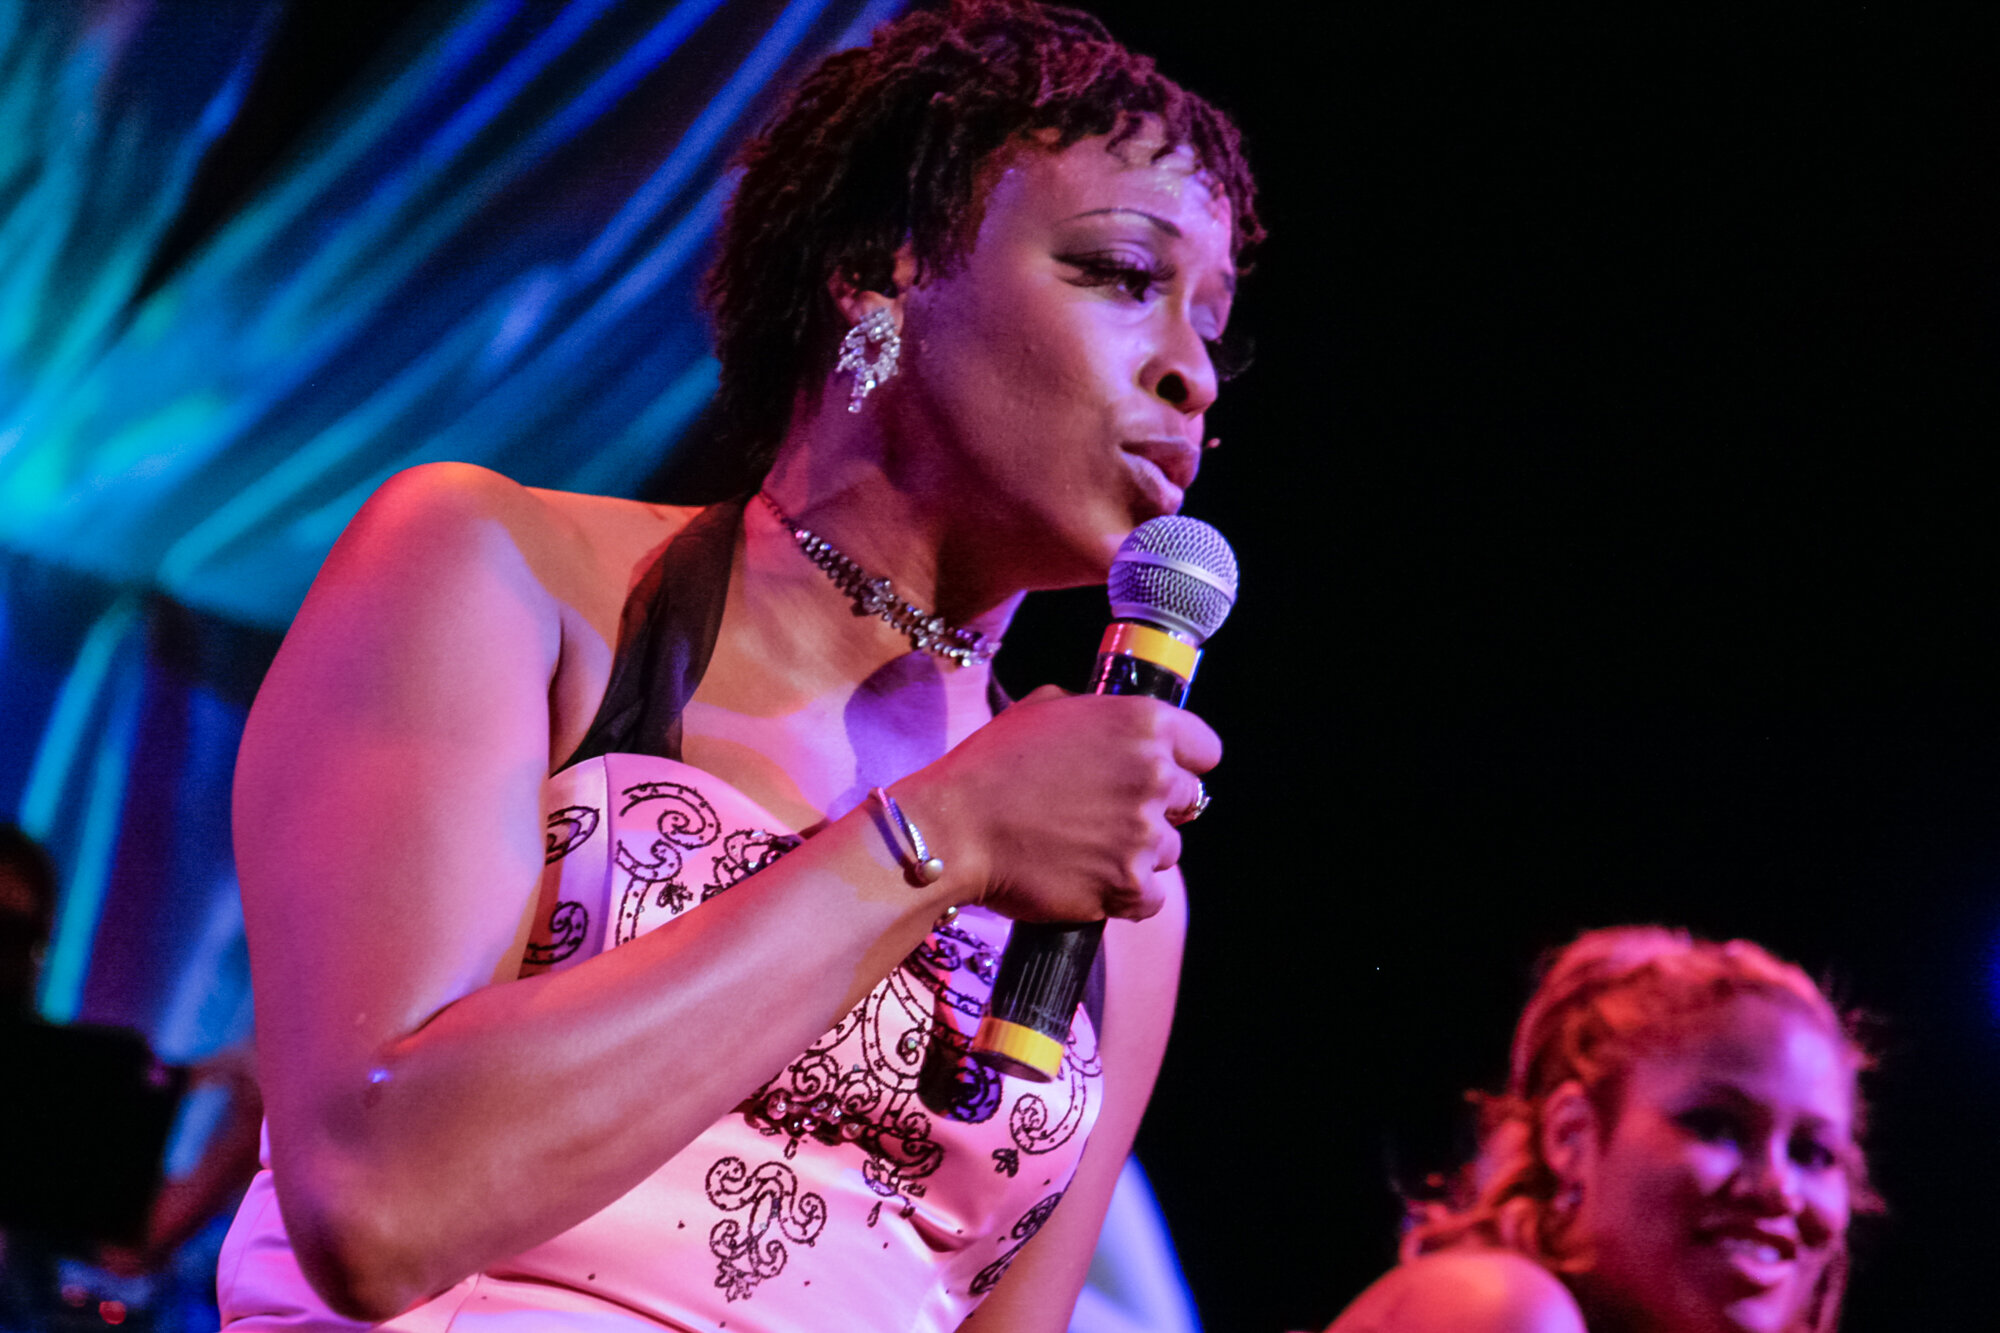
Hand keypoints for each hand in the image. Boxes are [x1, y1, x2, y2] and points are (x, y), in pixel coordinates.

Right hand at [908, 685, 1219, 922]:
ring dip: (1136, 853)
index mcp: (1142, 722)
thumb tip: (1110, 722)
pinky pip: (1150, 898)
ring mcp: (1144, 834)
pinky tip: (1087, 879)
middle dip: (1156, 808)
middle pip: (1189, 801)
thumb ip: (1094, 713)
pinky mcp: (1127, 885)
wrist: (954, 828)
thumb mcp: (1043, 709)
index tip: (1163, 774)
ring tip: (1084, 847)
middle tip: (1108, 814)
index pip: (1206, 749)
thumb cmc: (989, 766)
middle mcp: (1154, 775)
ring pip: (1168, 851)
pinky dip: (1124, 896)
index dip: (1183, 762)